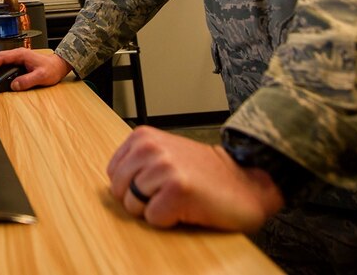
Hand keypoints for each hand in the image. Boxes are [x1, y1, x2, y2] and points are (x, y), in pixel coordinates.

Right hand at [0, 48, 71, 91]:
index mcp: (21, 54)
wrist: (58, 66)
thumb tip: (14, 85)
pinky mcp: (17, 63)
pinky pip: (3, 64)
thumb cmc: (51, 69)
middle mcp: (17, 54)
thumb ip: (28, 81)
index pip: (1, 58)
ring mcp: (17, 58)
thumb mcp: (42, 76)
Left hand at [106, 126, 283, 232]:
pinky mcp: (176, 191)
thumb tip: (111, 183)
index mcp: (143, 137)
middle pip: (119, 192)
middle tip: (168, 192)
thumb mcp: (163, 153)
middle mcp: (150, 148)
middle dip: (140, 200)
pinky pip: (153, 219)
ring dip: (155, 210)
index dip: (132, 186)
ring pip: (134, 207)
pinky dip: (169, 220)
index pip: (112, 174)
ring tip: (178, 198)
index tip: (156, 183)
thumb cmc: (204, 173)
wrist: (245, 182)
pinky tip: (187, 207)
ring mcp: (163, 168)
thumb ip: (136, 161)